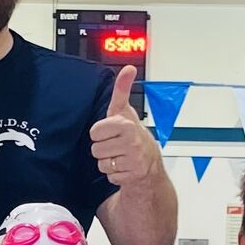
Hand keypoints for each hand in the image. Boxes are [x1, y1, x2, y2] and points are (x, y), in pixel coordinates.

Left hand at [87, 65, 159, 188]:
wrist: (149, 160)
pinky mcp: (133, 175)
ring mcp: (133, 159)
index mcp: (126, 125)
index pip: (95, 132)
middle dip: (103, 148)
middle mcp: (131, 142)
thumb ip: (122, 90)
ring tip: (119, 155)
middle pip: (96, 149)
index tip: (110, 131)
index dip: (100, 133)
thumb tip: (128, 69)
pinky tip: (124, 166)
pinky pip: (110, 176)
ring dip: (108, 162)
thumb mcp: (124, 111)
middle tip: (115, 145)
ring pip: (102, 164)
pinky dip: (115, 173)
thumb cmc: (133, 134)